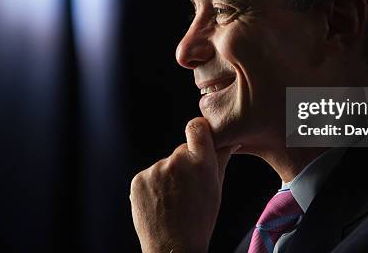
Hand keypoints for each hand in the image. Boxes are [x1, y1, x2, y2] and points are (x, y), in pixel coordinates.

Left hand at [129, 117, 237, 252]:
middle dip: (185, 164)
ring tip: (173, 200)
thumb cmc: (200, 220)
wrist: (173, 248)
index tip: (199, 137)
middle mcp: (177, 162)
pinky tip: (161, 202)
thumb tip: (229, 141)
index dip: (198, 130)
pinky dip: (154, 186)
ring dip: (169, 177)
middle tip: (188, 188)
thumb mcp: (217, 188)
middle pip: (181, 151)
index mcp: (201, 162)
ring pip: (165, 165)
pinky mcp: (139, 180)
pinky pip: (149, 176)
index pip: (196, 127)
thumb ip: (221, 159)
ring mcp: (155, 170)